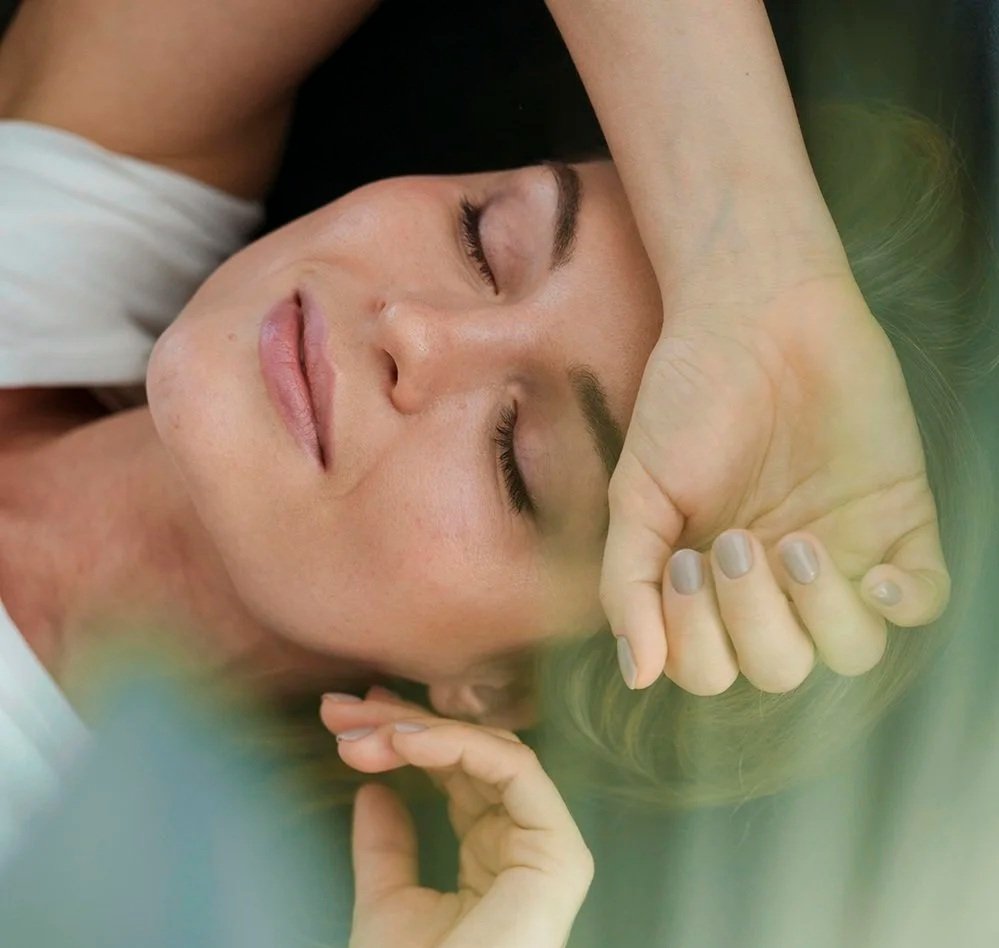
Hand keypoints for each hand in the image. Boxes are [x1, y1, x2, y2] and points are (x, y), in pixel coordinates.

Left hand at [320, 688, 593, 947]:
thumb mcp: (386, 906)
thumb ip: (385, 848)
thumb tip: (372, 791)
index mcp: (490, 854)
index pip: (455, 773)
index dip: (406, 737)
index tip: (349, 720)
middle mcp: (521, 843)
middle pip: (470, 755)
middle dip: (404, 723)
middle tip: (344, 710)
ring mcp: (545, 847)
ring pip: (491, 752)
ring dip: (423, 729)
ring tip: (365, 728)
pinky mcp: (558, 855)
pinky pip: (517, 772)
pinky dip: (460, 746)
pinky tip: (407, 740)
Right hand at [603, 268, 949, 691]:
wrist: (751, 314)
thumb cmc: (686, 399)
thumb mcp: (637, 494)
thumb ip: (627, 582)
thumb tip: (636, 674)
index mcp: (712, 583)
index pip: (711, 667)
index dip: (696, 640)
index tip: (683, 559)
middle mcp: (777, 583)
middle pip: (780, 668)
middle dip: (752, 621)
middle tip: (737, 544)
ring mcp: (840, 554)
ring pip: (852, 651)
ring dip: (819, 615)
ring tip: (793, 541)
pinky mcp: (898, 519)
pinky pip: (924, 599)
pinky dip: (902, 604)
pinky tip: (870, 574)